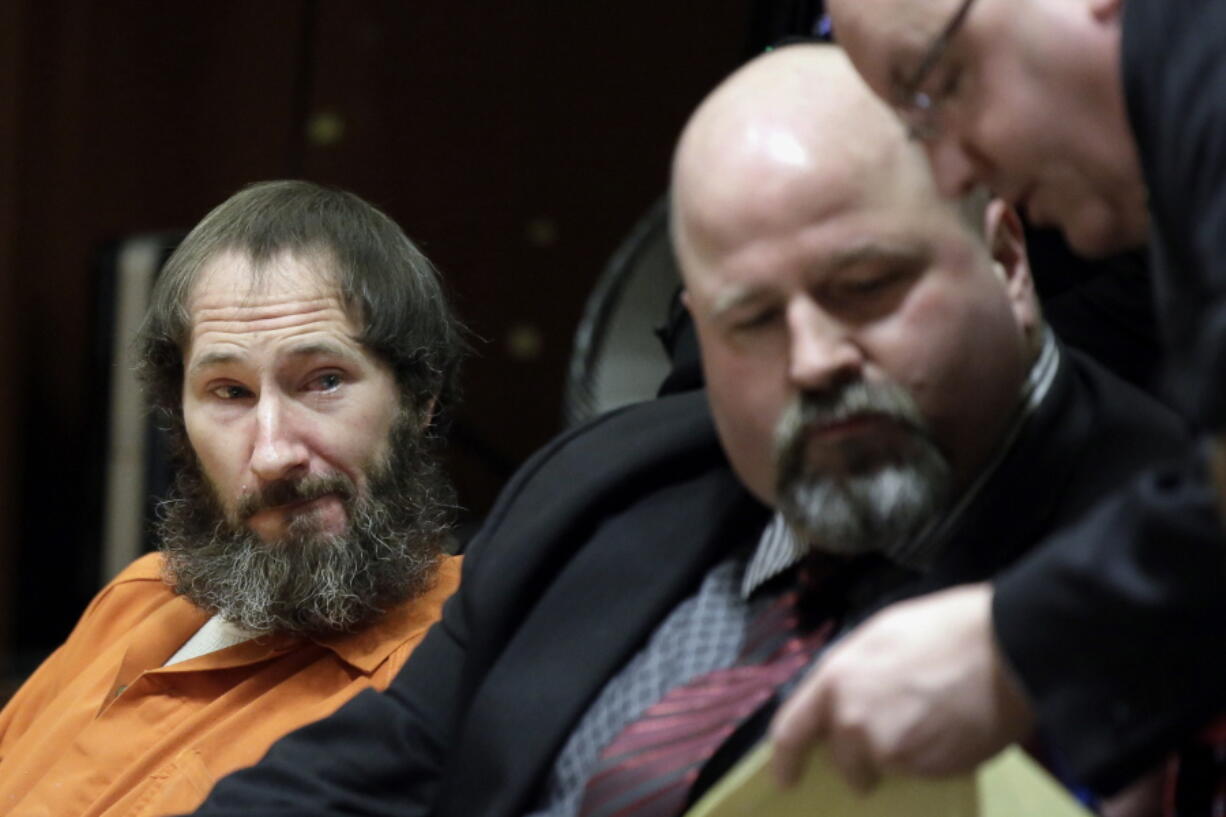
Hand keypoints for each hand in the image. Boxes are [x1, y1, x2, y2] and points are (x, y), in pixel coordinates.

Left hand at [768, 583, 1033, 791]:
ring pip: (883, 765)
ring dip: (898, 755)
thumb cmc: (942, 629)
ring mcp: (890, 751)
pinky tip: (949, 730)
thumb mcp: (879, 636)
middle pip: (841, 759)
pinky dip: (928, 759)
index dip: (784, 759)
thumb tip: (841, 699)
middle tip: (888, 735)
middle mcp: (853, 723)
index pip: (791, 732)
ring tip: (929, 722)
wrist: (1004, 650)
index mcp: (835, 681)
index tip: (784, 777)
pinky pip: (918, 772)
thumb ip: (850, 674)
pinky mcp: (926, 771)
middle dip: (857, 756)